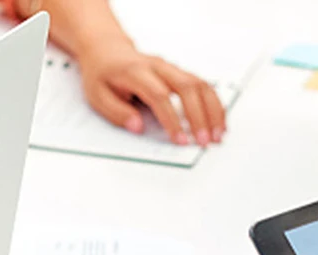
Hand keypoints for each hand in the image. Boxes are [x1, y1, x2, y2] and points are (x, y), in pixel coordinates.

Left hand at [78, 38, 224, 144]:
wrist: (107, 49)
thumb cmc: (103, 74)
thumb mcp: (97, 96)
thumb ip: (117, 112)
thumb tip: (137, 127)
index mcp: (136, 72)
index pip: (159, 95)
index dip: (172, 119)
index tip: (180, 140)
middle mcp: (158, 67)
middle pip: (186, 87)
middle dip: (198, 117)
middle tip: (204, 141)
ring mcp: (171, 68)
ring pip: (199, 84)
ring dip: (212, 110)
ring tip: (218, 135)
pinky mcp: (178, 73)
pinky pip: (202, 85)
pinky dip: (214, 104)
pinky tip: (219, 122)